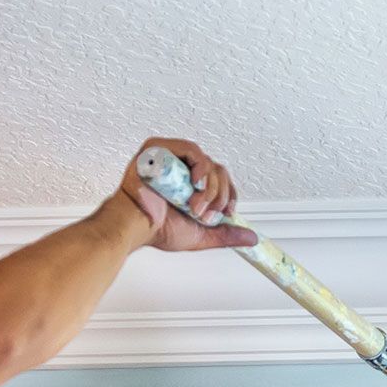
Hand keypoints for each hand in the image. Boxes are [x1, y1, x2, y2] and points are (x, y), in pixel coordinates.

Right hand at [113, 137, 258, 251]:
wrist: (135, 226)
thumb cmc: (157, 229)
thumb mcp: (200, 234)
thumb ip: (225, 234)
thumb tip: (251, 238)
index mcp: (191, 184)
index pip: (221, 180)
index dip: (229, 195)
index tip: (226, 212)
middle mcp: (183, 169)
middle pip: (218, 171)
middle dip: (219, 195)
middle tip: (205, 214)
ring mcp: (172, 158)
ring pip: (208, 162)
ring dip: (209, 186)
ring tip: (195, 205)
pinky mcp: (159, 149)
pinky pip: (190, 149)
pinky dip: (199, 166)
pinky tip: (195, 183)